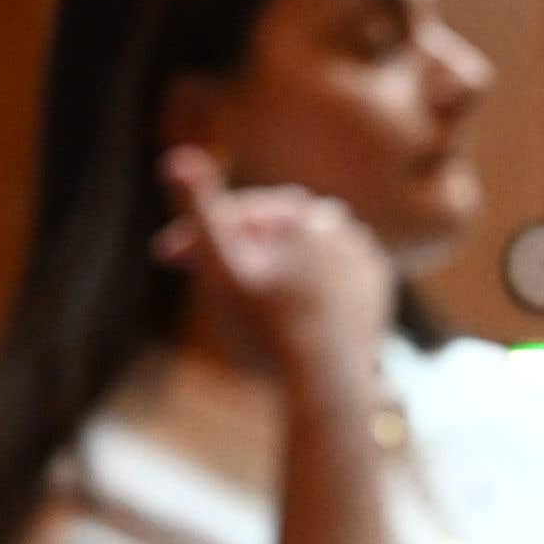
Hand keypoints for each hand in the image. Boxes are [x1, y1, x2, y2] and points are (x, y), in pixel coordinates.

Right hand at [150, 146, 393, 378]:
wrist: (330, 387)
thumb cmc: (266, 332)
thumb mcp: (221, 271)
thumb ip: (200, 212)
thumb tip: (176, 156)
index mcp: (300, 214)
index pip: (234, 215)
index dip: (196, 234)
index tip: (165, 259)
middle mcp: (340, 226)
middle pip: (271, 232)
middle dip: (235, 247)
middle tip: (200, 277)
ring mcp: (363, 257)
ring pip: (305, 252)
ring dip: (273, 262)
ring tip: (241, 288)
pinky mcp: (378, 289)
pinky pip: (335, 277)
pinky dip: (311, 283)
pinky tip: (289, 302)